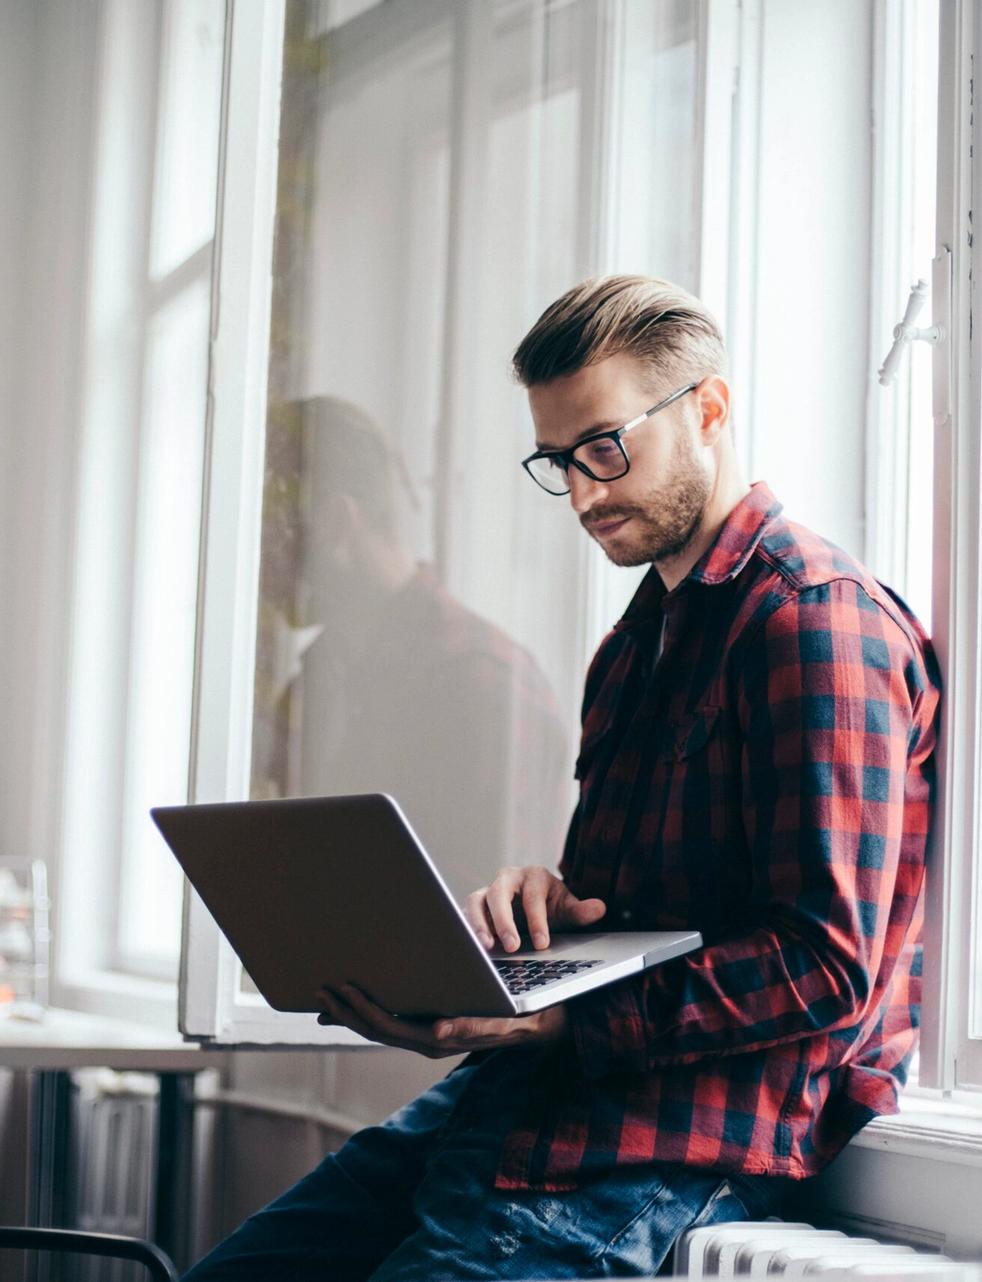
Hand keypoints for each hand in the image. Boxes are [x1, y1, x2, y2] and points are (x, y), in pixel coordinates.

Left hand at [315, 982, 568, 1057]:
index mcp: (444, 1039)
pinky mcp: (435, 1024)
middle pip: (378, 1028)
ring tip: (326, 995)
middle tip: (318, 987)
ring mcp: (432, 1034)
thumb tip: (439, 1030)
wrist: (553, 1026)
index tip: (339, 988)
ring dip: (353, 1012)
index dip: (361, 1010)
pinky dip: (372, 1010)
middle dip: (346, 1010)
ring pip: (383, 1026)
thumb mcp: (511, 1022)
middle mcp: (432, 1040)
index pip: (390, 1027)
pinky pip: (397, 1019)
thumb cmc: (534, 1019)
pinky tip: (357, 999)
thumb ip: (477, 1028)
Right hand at [465, 865, 605, 951]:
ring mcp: (488, 891)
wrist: (535, 906)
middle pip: (499, 893)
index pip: (533, 896)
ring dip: (479, 923)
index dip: (538, 920)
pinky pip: (467, 914)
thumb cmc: (551, 906)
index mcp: (533, 876)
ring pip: (477, 900)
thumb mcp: (567, 908)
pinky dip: (469, 928)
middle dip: (505, 920)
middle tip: (513, 946)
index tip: (543, 943)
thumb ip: (581, 911)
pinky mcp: (476, 906)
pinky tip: (474, 947)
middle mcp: (508, 879)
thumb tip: (599, 908)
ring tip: (486, 947)